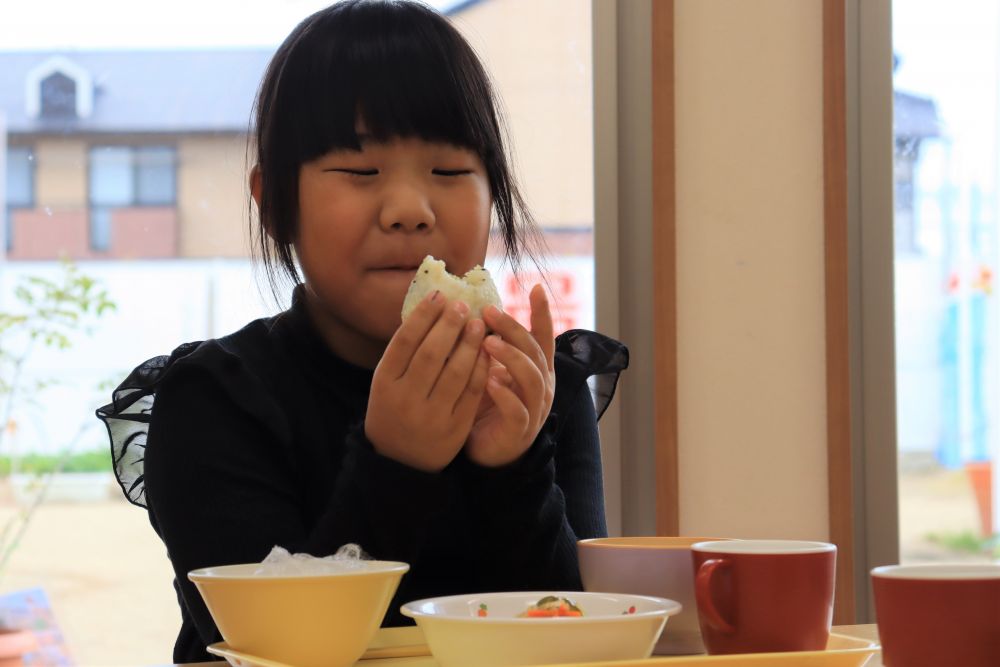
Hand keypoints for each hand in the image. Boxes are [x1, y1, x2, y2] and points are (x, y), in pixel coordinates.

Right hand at [366, 291, 489, 471]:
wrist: (400, 462)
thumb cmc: (395, 409)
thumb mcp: (388, 383)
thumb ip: (405, 352)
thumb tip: (430, 308)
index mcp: (384, 383)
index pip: (404, 341)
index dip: (423, 315)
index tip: (439, 295)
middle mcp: (405, 398)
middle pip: (430, 353)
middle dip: (448, 325)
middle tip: (462, 305)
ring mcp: (430, 415)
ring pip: (455, 372)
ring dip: (469, 343)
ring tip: (478, 324)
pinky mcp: (454, 428)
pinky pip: (472, 391)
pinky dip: (480, 368)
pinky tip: (486, 351)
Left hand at [465, 284, 555, 466]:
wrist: (487, 452)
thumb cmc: (487, 406)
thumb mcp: (490, 370)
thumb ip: (490, 346)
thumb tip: (473, 309)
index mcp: (536, 368)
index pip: (543, 336)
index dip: (542, 312)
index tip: (536, 287)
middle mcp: (541, 386)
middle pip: (534, 351)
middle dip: (512, 329)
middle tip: (488, 311)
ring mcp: (534, 409)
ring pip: (531, 377)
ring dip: (510, 357)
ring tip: (487, 342)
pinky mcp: (520, 431)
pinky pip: (518, 410)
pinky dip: (505, 395)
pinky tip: (489, 381)